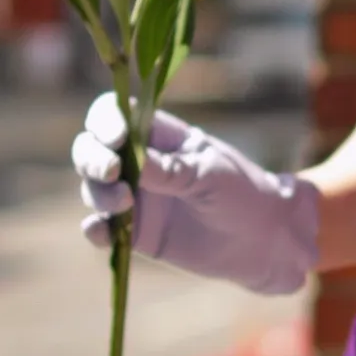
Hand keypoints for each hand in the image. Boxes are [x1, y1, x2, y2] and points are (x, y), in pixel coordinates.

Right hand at [72, 94, 319, 297]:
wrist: (264, 240)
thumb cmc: (243, 193)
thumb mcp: (209, 174)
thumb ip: (170, 169)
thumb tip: (128, 160)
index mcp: (158, 136)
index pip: (116, 115)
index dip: (106, 122)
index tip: (114, 138)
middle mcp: (139, 163)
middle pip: (92, 150)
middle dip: (92, 158)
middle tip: (111, 172)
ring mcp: (134, 198)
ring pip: (93, 189)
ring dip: (98, 194)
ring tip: (125, 203)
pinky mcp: (134, 233)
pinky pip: (101, 228)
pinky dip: (94, 229)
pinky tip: (100, 231)